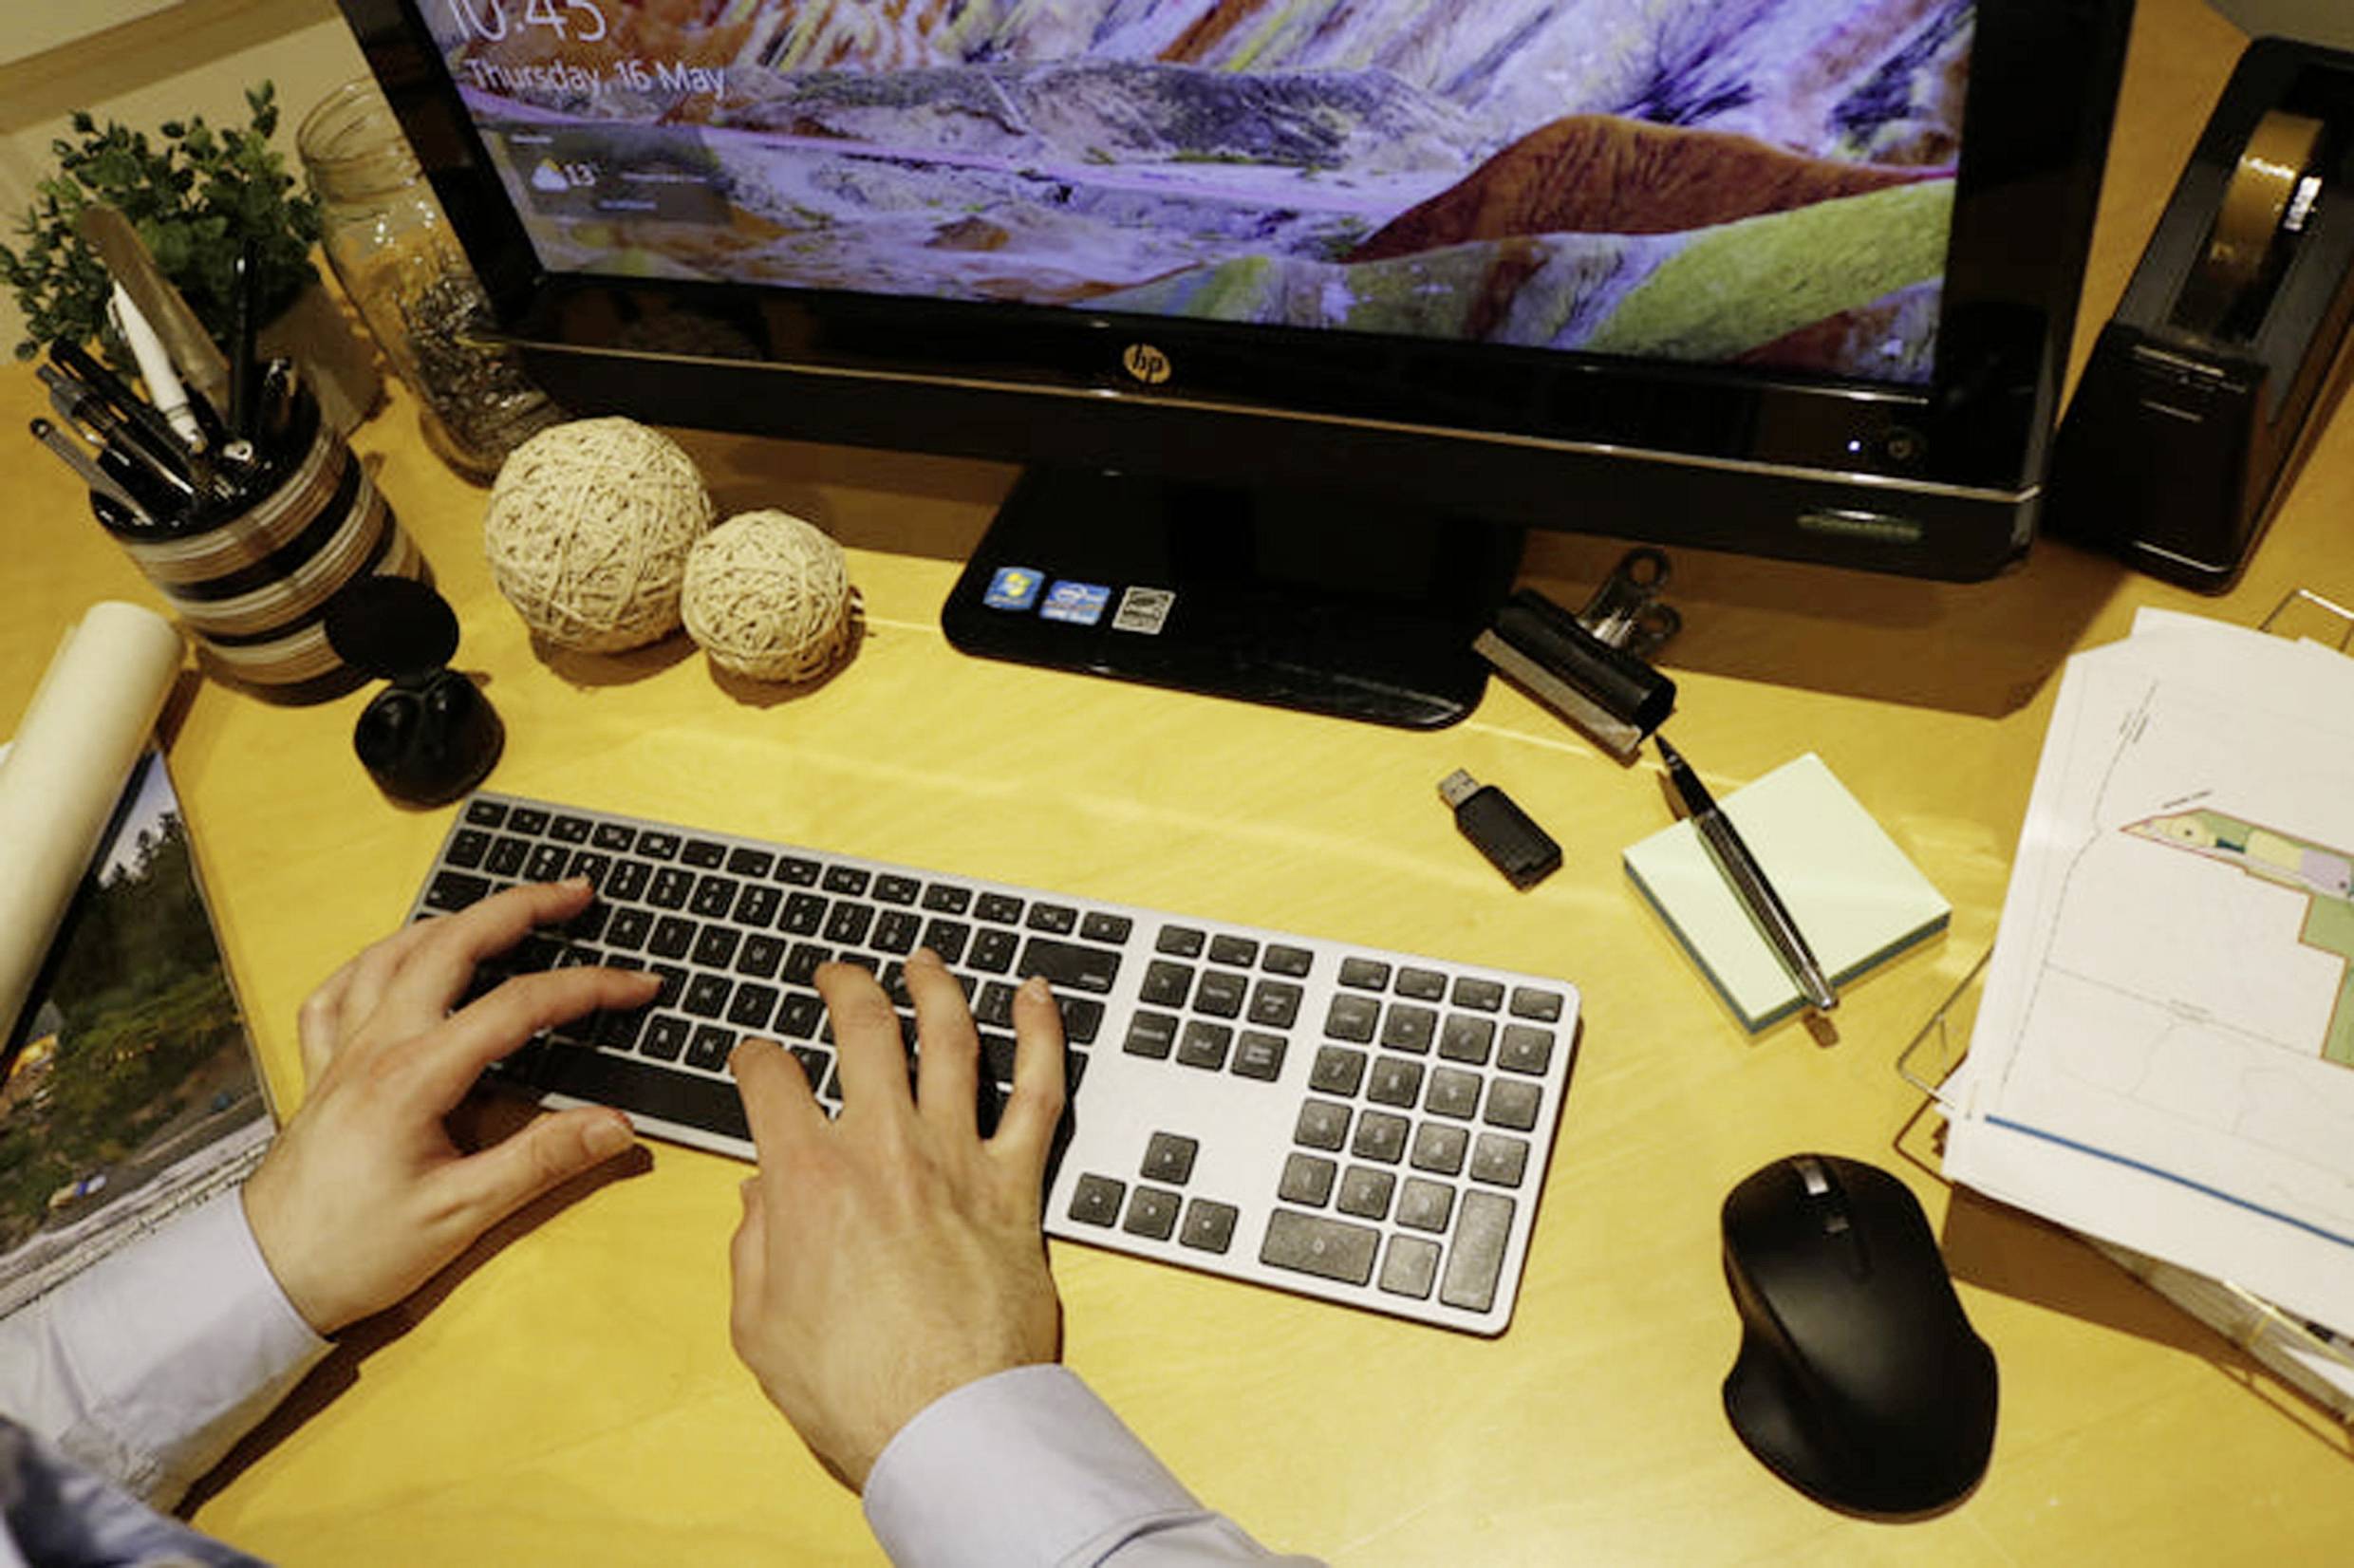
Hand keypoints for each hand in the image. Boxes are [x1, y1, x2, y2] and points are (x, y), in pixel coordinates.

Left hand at [242, 879, 656, 1334]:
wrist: (264, 1279)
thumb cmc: (355, 1253)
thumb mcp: (462, 1215)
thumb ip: (542, 1161)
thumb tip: (615, 1125)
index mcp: (414, 1078)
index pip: (518, 1007)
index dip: (588, 988)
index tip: (637, 985)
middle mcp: (374, 1047)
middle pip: (451, 945)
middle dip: (518, 908)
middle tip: (573, 894)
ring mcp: (341, 1053)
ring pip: (393, 953)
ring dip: (453, 921)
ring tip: (500, 913)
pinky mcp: (320, 1071)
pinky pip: (338, 992)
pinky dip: (373, 961)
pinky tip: (395, 960)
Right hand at [728, 949, 1066, 1490]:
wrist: (945, 1423)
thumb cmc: (853, 1387)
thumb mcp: (759, 1323)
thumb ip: (751, 1248)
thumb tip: (758, 1201)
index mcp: (806, 1178)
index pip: (769, 1082)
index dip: (753, 1058)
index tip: (754, 1056)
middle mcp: (882, 1148)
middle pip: (864, 1030)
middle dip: (844, 987)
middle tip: (838, 975)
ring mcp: (956, 1158)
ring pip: (952, 1039)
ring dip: (935, 987)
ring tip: (924, 960)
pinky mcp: (1017, 1185)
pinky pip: (1040, 1092)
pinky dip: (1043, 1034)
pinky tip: (1038, 997)